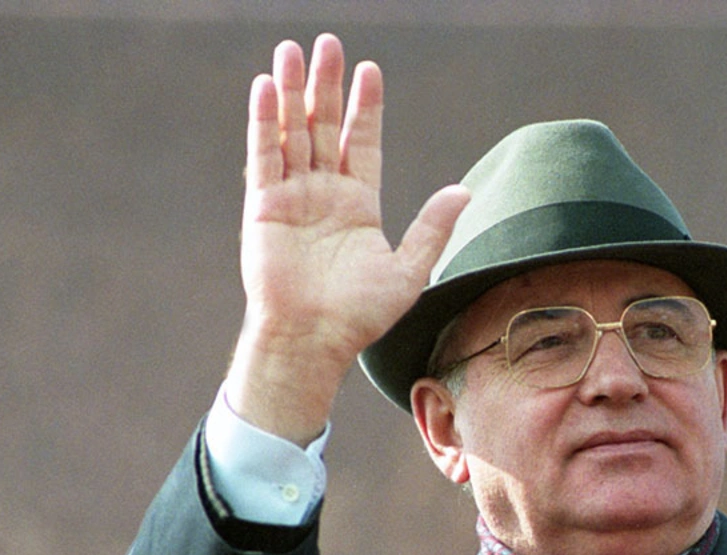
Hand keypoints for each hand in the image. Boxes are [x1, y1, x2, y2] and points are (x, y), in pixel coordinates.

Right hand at [227, 34, 468, 442]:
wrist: (314, 340)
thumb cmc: (360, 316)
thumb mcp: (409, 270)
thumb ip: (432, 227)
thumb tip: (463, 191)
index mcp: (358, 204)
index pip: (362, 142)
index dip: (365, 107)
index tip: (369, 71)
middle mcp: (323, 193)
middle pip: (324, 126)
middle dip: (326, 85)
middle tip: (328, 43)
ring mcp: (292, 197)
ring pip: (293, 132)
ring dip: (293, 91)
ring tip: (293, 49)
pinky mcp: (264, 206)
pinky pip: (263, 155)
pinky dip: (264, 121)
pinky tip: (267, 86)